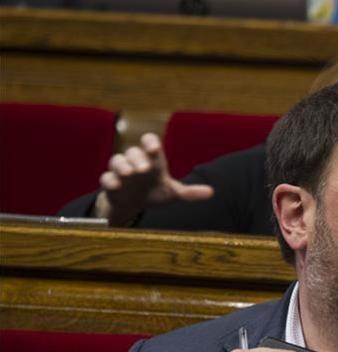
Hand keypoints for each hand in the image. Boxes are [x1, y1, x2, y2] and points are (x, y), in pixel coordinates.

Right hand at [92, 133, 214, 225]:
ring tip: (128, 173)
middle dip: (138, 158)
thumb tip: (211, 192)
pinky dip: (110, 180)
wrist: (135, 204)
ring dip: (122, 165)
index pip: (149, 143)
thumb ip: (189, 192)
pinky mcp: (110, 184)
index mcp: (152, 161)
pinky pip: (106, 178)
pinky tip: (116, 185)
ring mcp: (121, 172)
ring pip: (117, 160)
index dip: (150, 143)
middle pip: (133, 152)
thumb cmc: (155, 192)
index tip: (154, 148)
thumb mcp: (173, 193)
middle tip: (144, 169)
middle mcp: (135, 162)